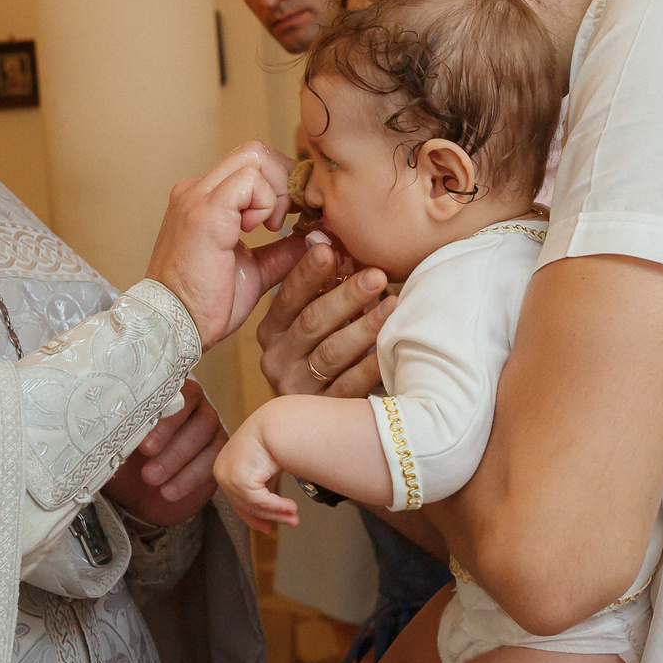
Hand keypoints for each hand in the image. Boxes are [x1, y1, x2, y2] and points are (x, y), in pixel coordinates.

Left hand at [100, 380, 222, 526]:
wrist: (139, 491)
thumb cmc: (126, 459)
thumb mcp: (115, 446)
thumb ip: (114, 435)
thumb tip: (103, 433)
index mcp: (166, 394)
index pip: (173, 393)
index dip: (161, 417)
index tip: (142, 443)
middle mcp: (194, 405)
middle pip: (194, 415)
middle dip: (170, 440)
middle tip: (147, 461)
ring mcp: (209, 428)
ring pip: (206, 437)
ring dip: (178, 459)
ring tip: (152, 479)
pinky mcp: (217, 453)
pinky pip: (213, 462)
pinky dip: (190, 478)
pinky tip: (169, 491)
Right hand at [147, 142, 314, 346]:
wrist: (176, 325)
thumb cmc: (207, 303)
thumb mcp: (254, 270)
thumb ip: (282, 250)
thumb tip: (315, 238)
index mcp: (205, 199)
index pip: (252, 163)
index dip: (282, 182)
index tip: (294, 214)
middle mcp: (197, 189)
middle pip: (256, 151)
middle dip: (285, 180)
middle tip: (288, 219)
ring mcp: (197, 196)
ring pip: (255, 156)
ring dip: (276, 191)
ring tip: (271, 228)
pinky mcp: (204, 211)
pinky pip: (249, 180)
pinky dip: (265, 202)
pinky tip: (259, 230)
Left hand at [214, 417, 299, 529]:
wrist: (279, 423)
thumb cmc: (274, 440)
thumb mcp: (265, 469)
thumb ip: (262, 489)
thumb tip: (269, 515)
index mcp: (224, 468)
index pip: (237, 500)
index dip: (253, 517)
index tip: (268, 528)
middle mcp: (221, 472)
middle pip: (245, 505)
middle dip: (271, 516)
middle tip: (292, 521)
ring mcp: (227, 475)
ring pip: (253, 505)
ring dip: (277, 512)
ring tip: (295, 515)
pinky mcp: (238, 478)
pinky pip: (259, 501)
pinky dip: (277, 507)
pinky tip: (292, 507)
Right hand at [255, 237, 394, 399]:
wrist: (315, 424)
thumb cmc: (320, 353)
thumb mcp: (311, 321)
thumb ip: (316, 286)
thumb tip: (325, 238)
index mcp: (271, 332)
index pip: (288, 297)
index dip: (308, 273)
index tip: (331, 250)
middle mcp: (277, 359)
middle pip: (312, 322)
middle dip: (346, 296)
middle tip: (376, 274)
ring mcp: (296, 388)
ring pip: (331, 353)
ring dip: (364, 326)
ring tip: (391, 304)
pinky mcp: (320, 412)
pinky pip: (349, 386)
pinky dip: (370, 365)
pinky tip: (390, 348)